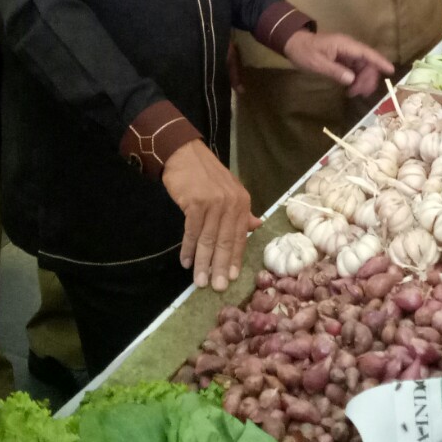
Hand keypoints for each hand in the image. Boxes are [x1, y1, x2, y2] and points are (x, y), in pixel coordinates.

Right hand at [163, 141, 259, 289]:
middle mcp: (231, 203)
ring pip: (208, 240)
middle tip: (216, 288)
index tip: (232, 278)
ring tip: (199, 281)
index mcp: (242, 202)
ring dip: (203, 263)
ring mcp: (213, 203)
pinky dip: (188, 248)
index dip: (235, 258)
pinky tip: (186, 261)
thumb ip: (242, 211)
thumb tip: (256, 226)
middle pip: (225, 241)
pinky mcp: (195, 203)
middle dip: (220, 266)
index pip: (240, 236)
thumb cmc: (206, 175)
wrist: (184, 154)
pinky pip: (192, 231)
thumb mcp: (229, 190)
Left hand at [284, 29, 394, 98]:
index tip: (391, 71)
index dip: (380, 61)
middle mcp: (349, 48)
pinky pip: (356, 70)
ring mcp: (347, 54)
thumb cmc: (304, 52)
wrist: (294, 44)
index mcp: (345, 45)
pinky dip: (356, 80)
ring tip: (353, 94)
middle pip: (368, 63)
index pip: (367, 53)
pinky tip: (351, 90)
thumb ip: (335, 71)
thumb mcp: (317, 63)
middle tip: (359, 94)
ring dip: (363, 81)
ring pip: (363, 68)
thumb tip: (352, 80)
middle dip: (368, 78)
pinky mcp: (344, 60)